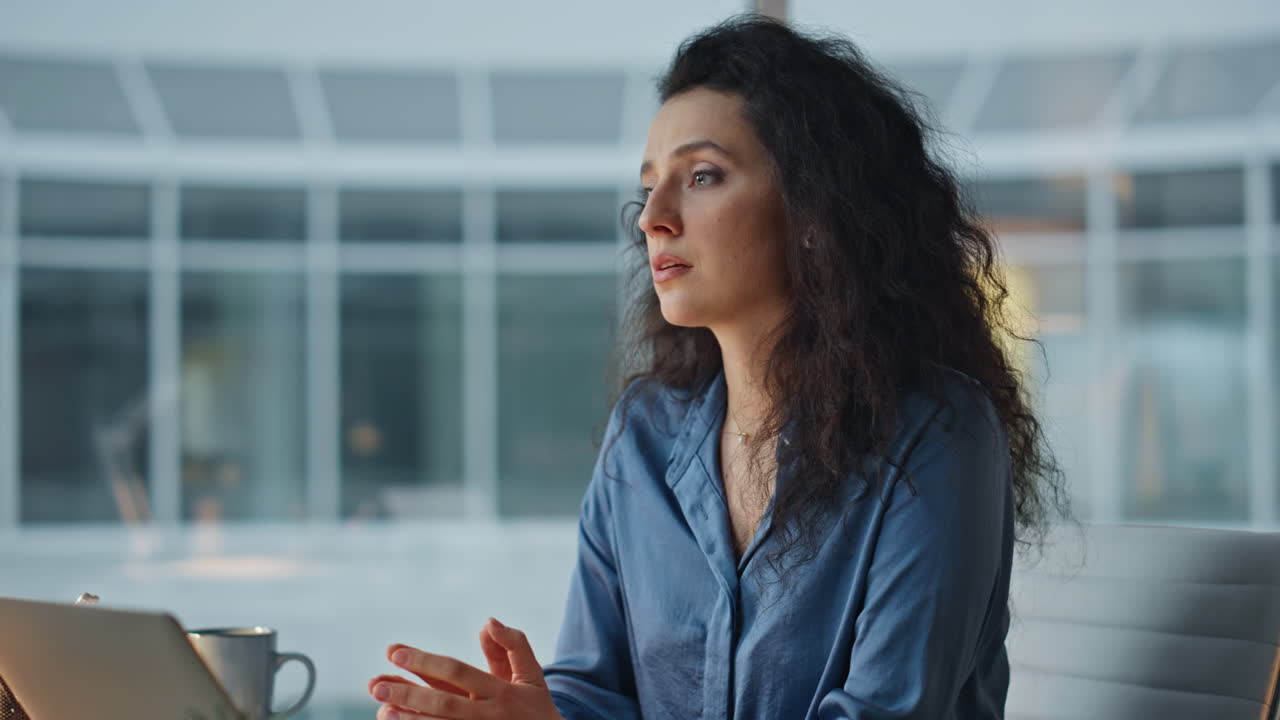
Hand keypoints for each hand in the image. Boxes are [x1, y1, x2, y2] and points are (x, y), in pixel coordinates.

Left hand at [368, 618, 563, 719]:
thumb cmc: (537, 708)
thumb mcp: (532, 675)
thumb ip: (513, 646)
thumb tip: (488, 621)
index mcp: (501, 690)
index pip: (457, 672)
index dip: (425, 662)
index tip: (394, 652)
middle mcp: (489, 715)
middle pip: (444, 702)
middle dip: (409, 693)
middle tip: (376, 684)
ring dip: (410, 719)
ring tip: (383, 708)